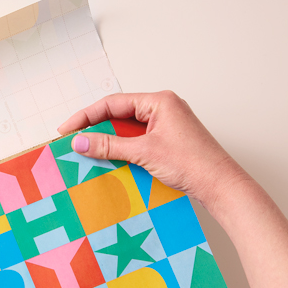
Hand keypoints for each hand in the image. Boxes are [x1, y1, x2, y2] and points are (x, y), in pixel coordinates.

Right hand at [58, 91, 251, 212]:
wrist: (221, 185)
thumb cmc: (192, 164)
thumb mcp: (143, 152)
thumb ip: (109, 145)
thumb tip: (79, 142)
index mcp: (159, 101)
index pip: (113, 103)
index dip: (86, 116)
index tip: (67, 130)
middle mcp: (163, 108)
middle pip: (119, 114)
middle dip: (95, 127)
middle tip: (73, 142)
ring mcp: (166, 125)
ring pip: (127, 128)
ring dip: (107, 140)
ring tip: (87, 152)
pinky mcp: (167, 141)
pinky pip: (136, 140)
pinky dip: (121, 149)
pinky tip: (109, 160)